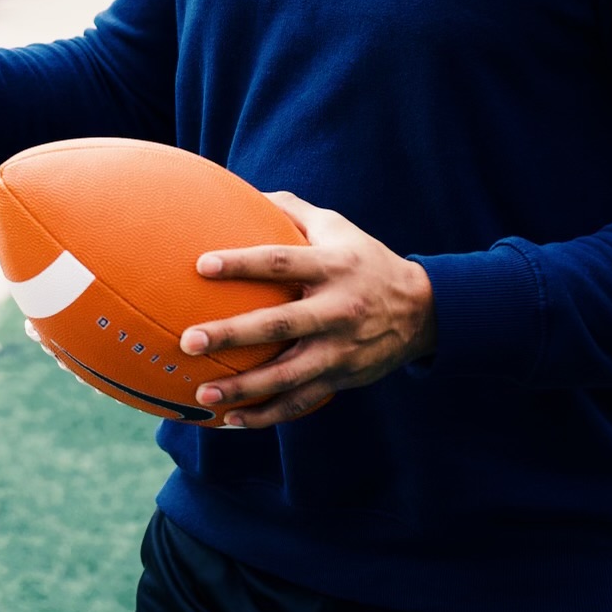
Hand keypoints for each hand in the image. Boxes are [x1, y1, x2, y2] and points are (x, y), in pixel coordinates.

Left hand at [176, 191, 433, 427]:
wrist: (423, 310)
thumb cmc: (364, 260)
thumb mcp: (337, 227)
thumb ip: (292, 210)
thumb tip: (245, 191)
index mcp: (332, 267)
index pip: (281, 262)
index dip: (242, 263)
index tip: (201, 265)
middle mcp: (337, 310)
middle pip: (279, 325)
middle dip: (232, 334)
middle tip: (189, 340)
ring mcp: (340, 350)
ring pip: (288, 375)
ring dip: (244, 387)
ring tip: (203, 393)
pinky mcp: (342, 378)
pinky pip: (301, 402)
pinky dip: (266, 414)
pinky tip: (231, 420)